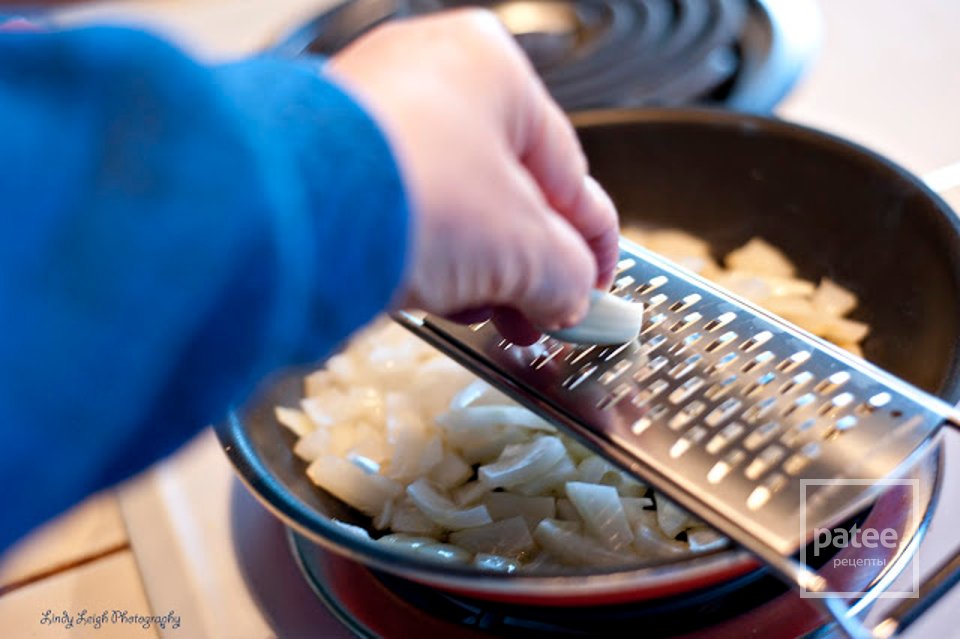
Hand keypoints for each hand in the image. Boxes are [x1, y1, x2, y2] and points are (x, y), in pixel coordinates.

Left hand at [325, 9, 618, 343]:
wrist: (287, 218)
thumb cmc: (416, 198)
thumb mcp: (523, 248)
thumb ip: (567, 275)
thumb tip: (572, 299)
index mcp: (492, 67)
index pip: (568, 169)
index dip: (592, 239)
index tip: (599, 286)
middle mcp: (428, 74)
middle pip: (506, 190)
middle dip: (531, 267)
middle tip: (546, 316)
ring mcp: (374, 112)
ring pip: (453, 205)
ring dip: (482, 271)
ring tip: (494, 318)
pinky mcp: (331, 158)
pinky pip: (403, 212)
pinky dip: (429, 257)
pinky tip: (439, 298)